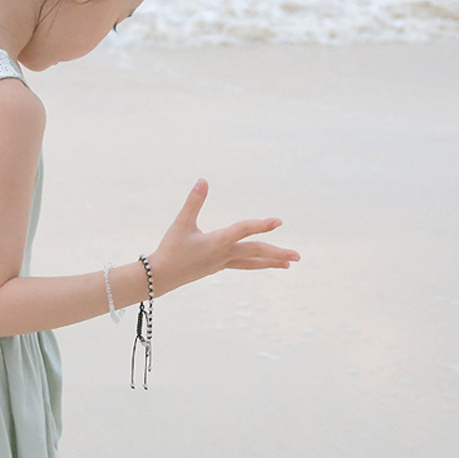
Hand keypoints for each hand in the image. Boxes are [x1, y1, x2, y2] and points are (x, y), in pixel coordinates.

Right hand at [149, 178, 299, 295]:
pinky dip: (255, 264)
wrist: (160, 277)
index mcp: (217, 242)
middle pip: (256, 253)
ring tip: (288, 264)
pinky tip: (261, 263)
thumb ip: (194, 201)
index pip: (243, 231)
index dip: (261, 225)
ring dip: (271, 262)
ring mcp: (221, 263)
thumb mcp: (181, 223)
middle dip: (277, 253)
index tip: (279, 222)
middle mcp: (223, 255)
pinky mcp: (216, 267)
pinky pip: (242, 265)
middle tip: (298, 256)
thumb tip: (203, 180)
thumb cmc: (170, 249)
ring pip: (252, 263)